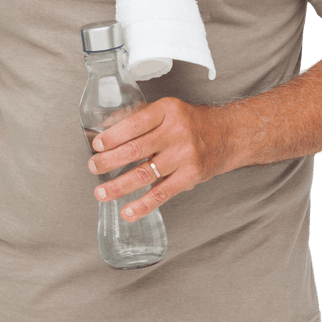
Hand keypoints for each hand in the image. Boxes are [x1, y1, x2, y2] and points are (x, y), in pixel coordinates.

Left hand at [87, 97, 228, 221]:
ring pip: (144, 174)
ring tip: (101, 192)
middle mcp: (176, 132)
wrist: (228, 135)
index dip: (112, 136)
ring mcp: (184, 155)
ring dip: (119, 186)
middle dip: (109, 161)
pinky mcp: (190, 176)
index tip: (97, 145)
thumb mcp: (168, 110)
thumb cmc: (192, 123)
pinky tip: (128, 211)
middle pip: (136, 149)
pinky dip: (142, 205)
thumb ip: (141, 118)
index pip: (134, 123)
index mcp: (167, 111)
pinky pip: (162, 194)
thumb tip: (107, 126)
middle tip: (93, 166)